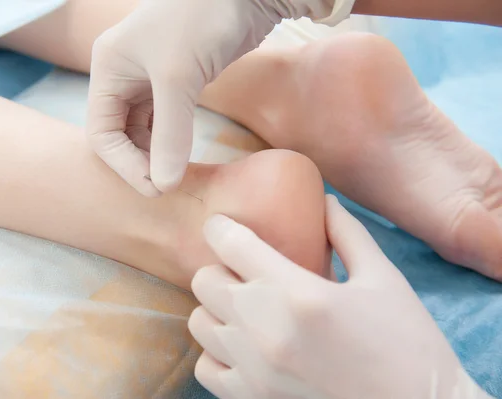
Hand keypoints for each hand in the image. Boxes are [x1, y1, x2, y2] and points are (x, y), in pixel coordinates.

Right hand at [86, 0, 349, 196]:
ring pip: (141, 130)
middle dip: (138, 163)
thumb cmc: (201, 19)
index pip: (101, 132)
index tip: (155, 187)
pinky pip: (163, 121)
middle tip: (166, 187)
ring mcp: (149, 78)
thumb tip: (164, 184)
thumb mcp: (178, 79)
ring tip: (174, 176)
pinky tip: (181, 156)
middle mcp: (122, 74)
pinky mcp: (176, 81)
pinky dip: (170, 141)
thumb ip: (169, 135)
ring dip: (154, 155)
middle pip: (119, 134)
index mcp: (108, 69)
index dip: (124, 165)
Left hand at [188, 195, 485, 398]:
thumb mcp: (383, 279)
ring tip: (246, 306)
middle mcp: (267, 331)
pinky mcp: (253, 398)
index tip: (222, 225)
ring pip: (199, 322)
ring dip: (217, 307)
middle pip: (205, 280)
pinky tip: (243, 344)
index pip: (232, 244)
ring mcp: (255, 370)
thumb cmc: (408, 345)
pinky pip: (206, 366)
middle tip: (245, 270)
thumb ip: (347, 234)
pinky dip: (217, 351)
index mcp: (299, 293)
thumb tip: (325, 201)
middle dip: (221, 267)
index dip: (220, 227)